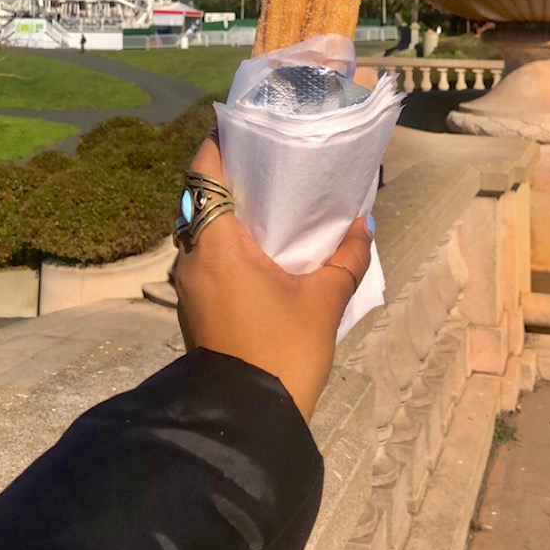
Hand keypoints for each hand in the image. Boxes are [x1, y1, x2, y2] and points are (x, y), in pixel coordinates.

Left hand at [174, 133, 372, 421]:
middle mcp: (191, 258)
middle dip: (227, 178)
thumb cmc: (282, 351)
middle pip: (198, 199)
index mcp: (215, 244)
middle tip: (265, 162)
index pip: (202, 174)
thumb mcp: (323, 302)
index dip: (217, 145)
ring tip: (266, 202)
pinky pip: (204, 258)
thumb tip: (361, 225)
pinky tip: (259, 248)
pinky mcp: (193, 308)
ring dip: (225, 213)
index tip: (241, 128)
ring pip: (200, 231)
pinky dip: (225, 243)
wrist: (245, 421)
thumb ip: (345, 258)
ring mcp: (188, 286)